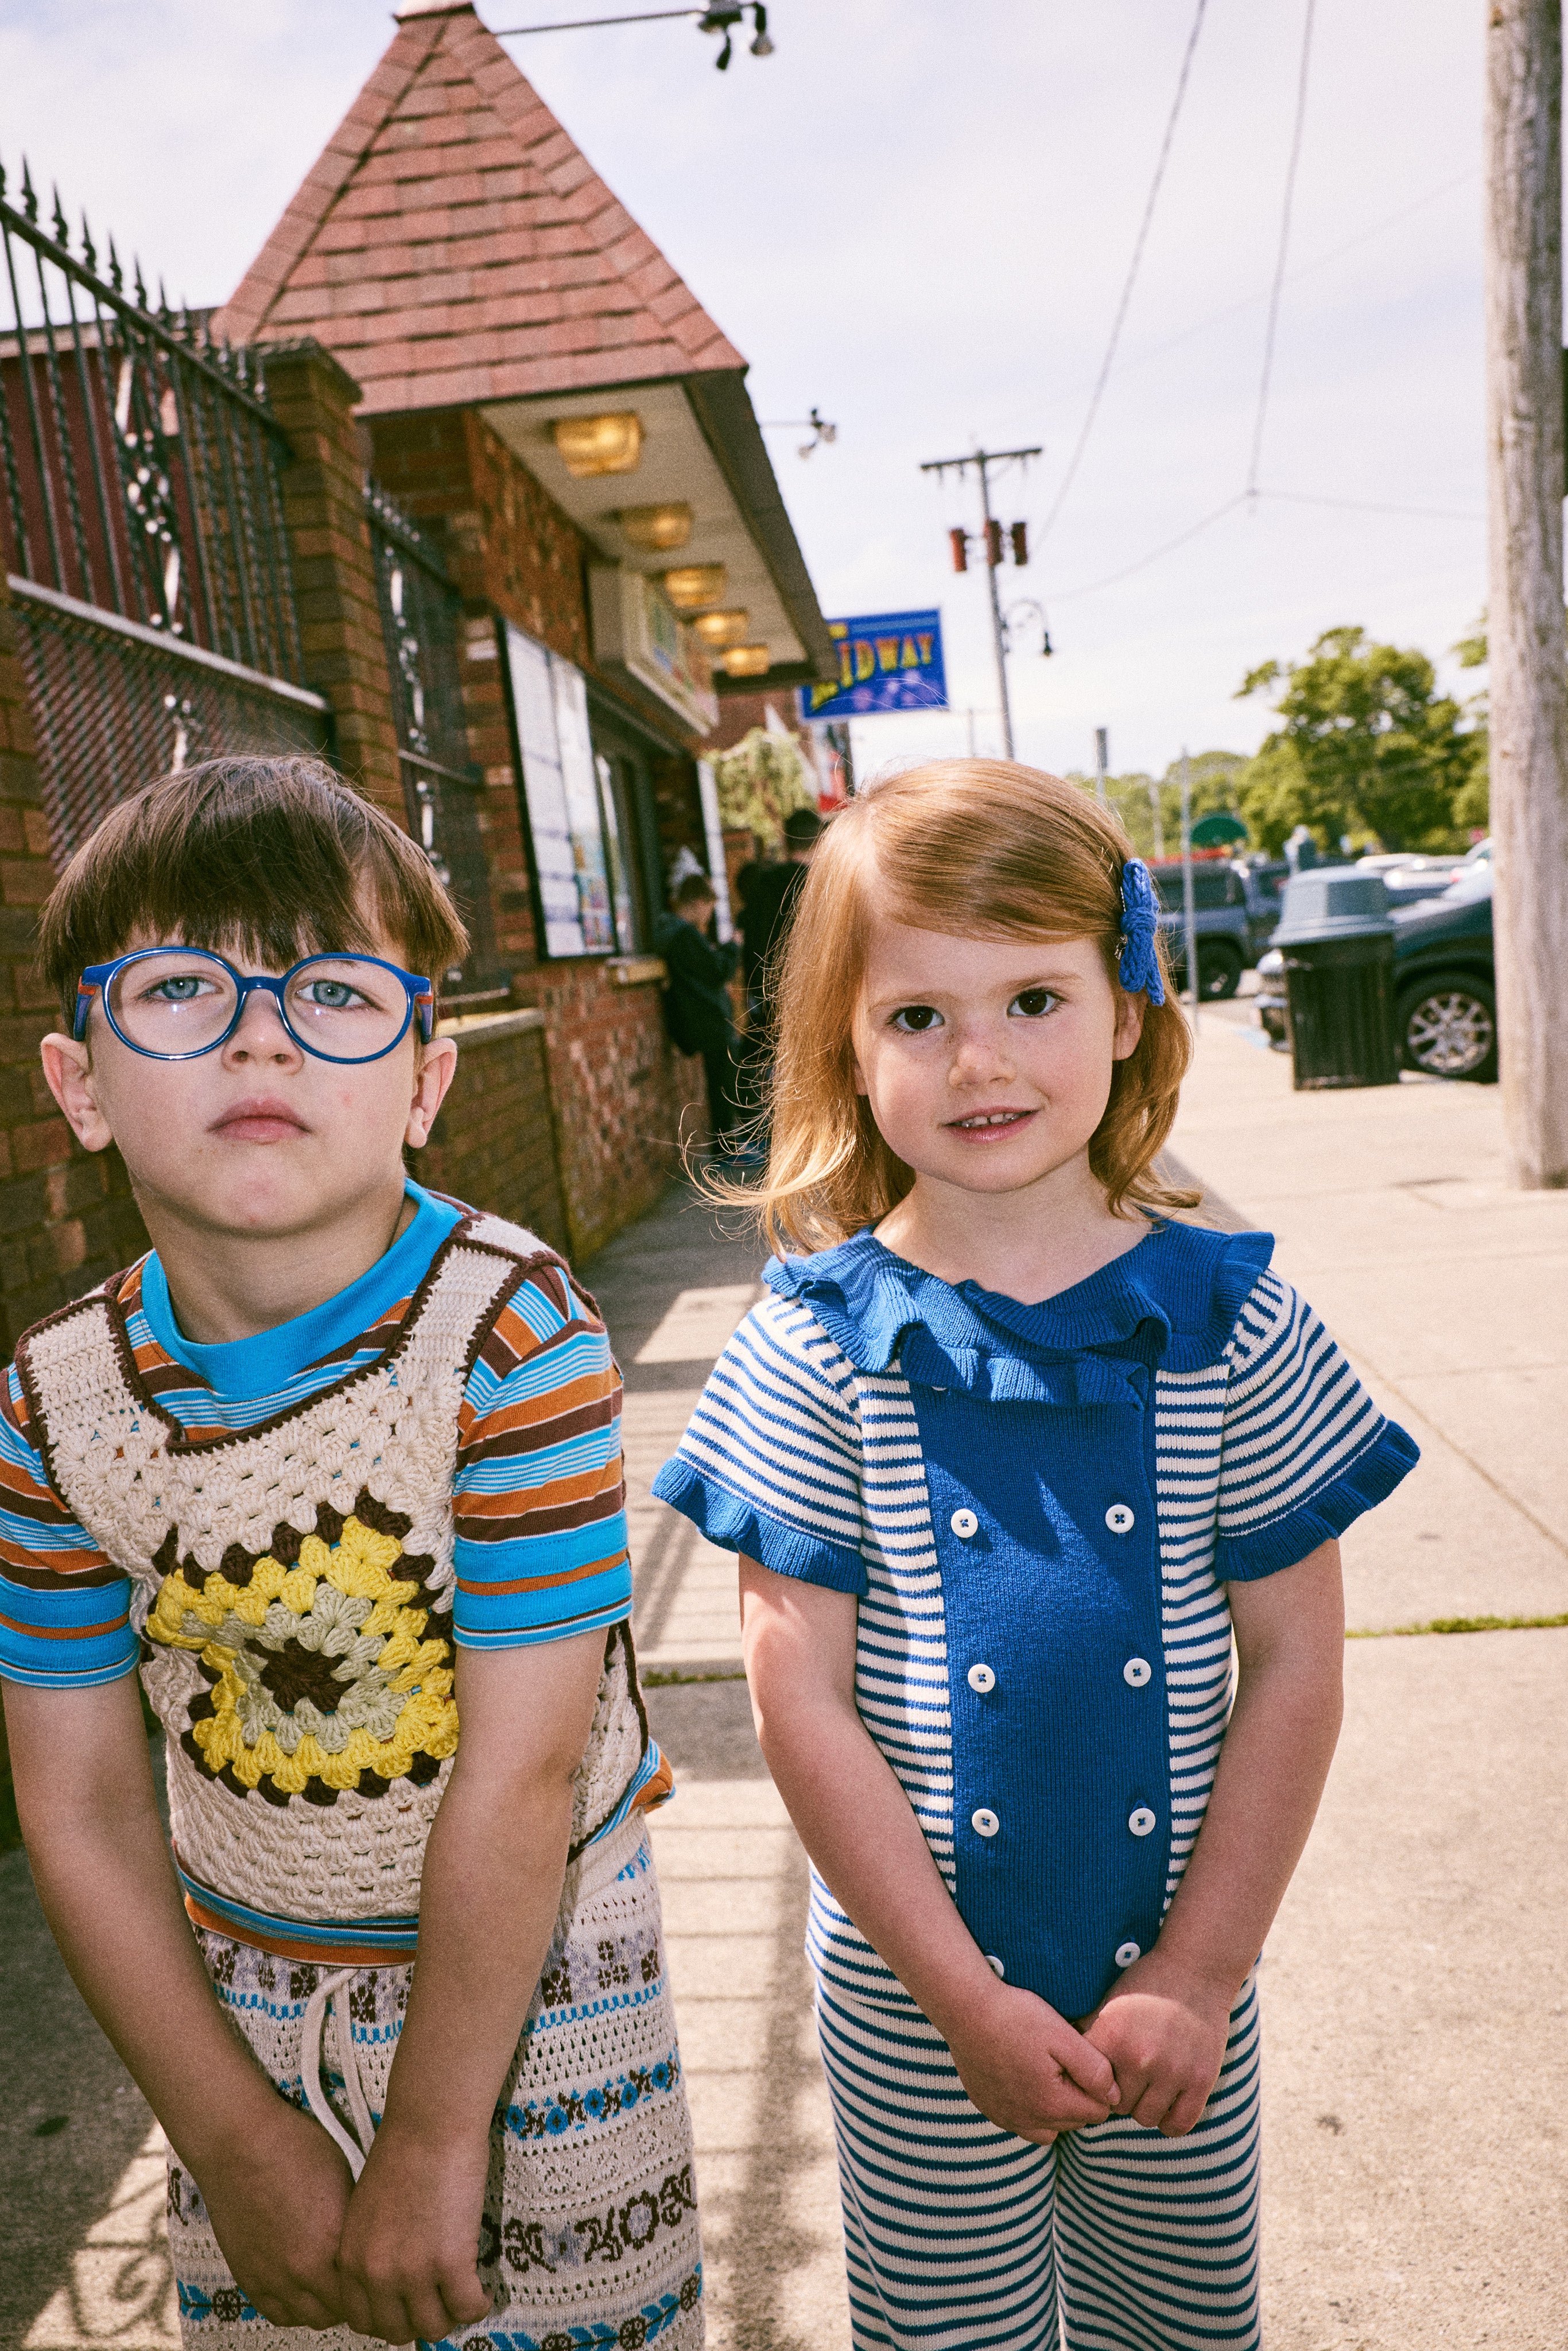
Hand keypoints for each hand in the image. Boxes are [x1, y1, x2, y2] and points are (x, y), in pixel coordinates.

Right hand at [194, 2095, 354, 2328]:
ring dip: (321, 2305)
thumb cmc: (294, 2147)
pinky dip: (292, 2307)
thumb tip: (368, 2245)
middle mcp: (302, 2271)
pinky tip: (301, 2287)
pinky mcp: (247, 2277)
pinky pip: (276, 2312)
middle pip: (338, 2311)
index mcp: (333, 2245)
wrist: (239, 2143)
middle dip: (350, 2299)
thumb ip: (356, 2223)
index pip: (364, 2290)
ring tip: (328, 2284)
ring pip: (308, 2318)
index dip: (371, 2282)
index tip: (375, 2273)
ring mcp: (271, 2278)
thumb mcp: (345, 2178)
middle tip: (354, 2280)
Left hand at [335, 2117, 491, 2345]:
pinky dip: (478, 2305)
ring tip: (463, 2295)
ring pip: (434, 2326)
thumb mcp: (367, 2210)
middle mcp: (375, 2273)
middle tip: (440, 2302)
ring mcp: (411, 2272)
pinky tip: (482, 2290)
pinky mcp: (449, 2263)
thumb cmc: (404, 2151)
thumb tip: (393, 2280)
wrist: (431, 2121)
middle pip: (397, 2331)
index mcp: (350, 2259)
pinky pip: (467, 2308)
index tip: (409, 2308)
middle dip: (420, 2321)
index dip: (389, 2318)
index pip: (362, 2320)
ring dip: (451, 2315)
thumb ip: (373, 2249)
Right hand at [945, 1980, 1120, 2143]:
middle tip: (1065, 2059)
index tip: (1085, 2058)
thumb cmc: (1017, 2017)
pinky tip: (1024, 2079)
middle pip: (1075, 2120)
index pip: (1099, 2111)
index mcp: (1052, 2105)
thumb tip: (1114, 2096)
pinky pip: (1021, 2123)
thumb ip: (1095, 2070)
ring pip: (1049, 2128)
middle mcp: (1029, 2121)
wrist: (966, 2009)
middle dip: (1079, 2096)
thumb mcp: (1063, 2036)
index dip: (1100, 2085)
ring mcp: (1006, 2118)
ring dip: (1056, 2107)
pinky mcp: (989, 2109)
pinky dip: (1030, 2109)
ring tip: (1048, 2071)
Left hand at [1080, 1954, 1232, 2137]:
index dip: (1093, 2081)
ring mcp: (1173, 2071)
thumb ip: (1084, 2033)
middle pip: (1117, 2106)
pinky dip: (1170, 2119)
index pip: (1089, 2084)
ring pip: (1145, 2118)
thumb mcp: (1107, 2002)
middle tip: (1128, 2077)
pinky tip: (1168, 2100)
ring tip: (1148, 2085)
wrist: (1194, 1969)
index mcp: (1112, 2036)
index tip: (1100, 2074)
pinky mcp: (1201, 2081)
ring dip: (1144, 2106)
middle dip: (1120, 2095)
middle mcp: (1140, 2057)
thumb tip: (1055, 2060)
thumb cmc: (1144, 1984)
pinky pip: (1178, 2125)